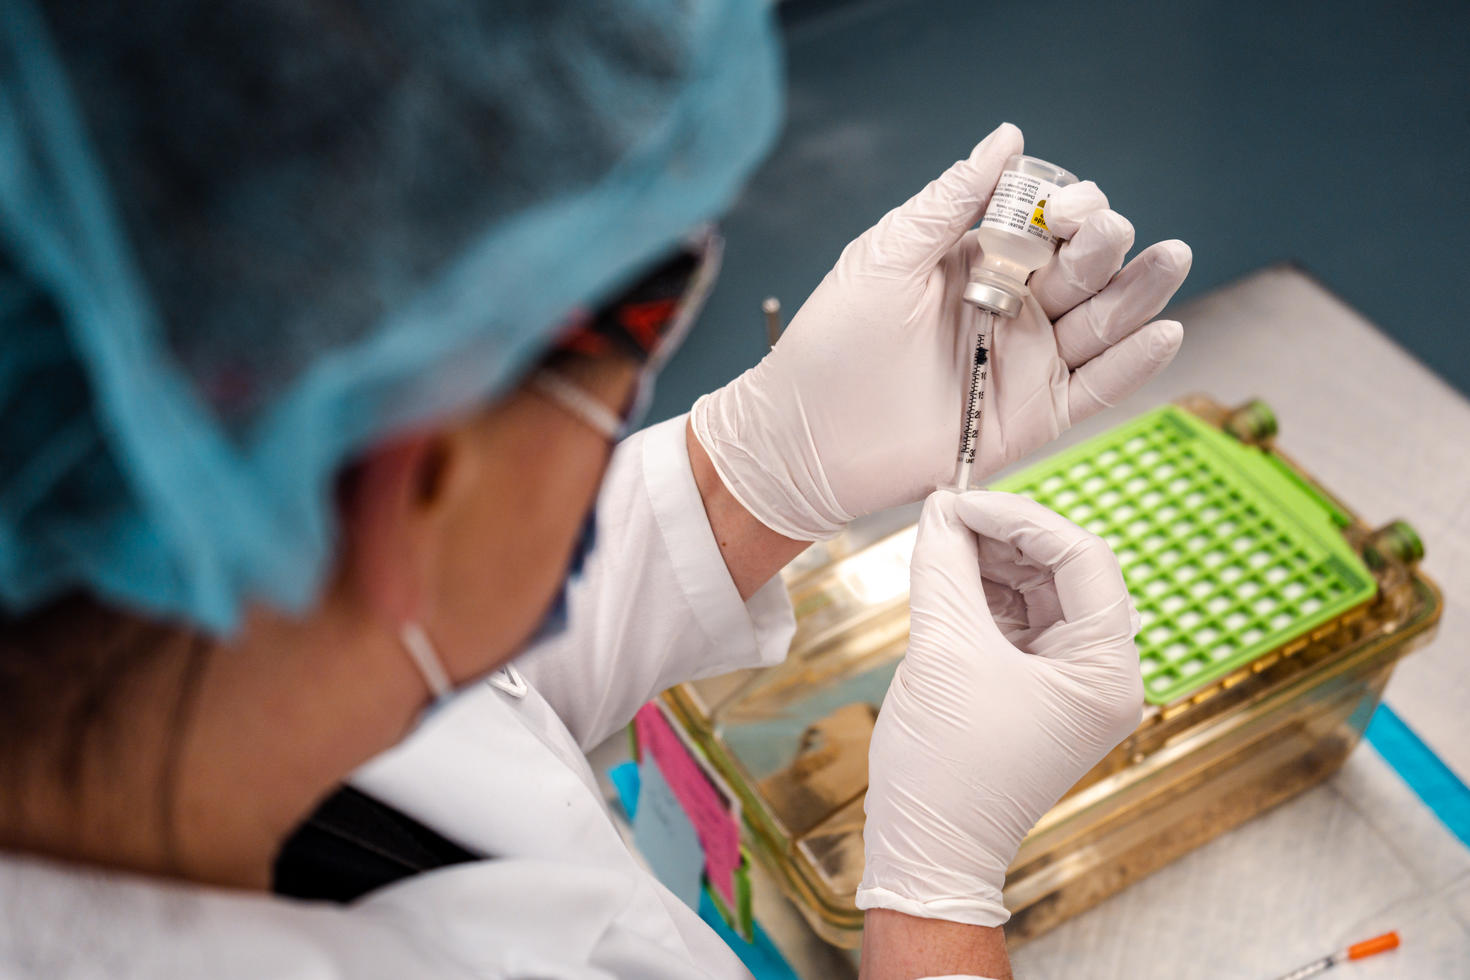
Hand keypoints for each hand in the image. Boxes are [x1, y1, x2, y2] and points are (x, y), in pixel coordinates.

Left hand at [691, 122, 1191, 540]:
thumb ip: (949, 202)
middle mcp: (1014, 307)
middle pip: (1087, 267)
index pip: (1048, 224)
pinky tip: (1165, 334)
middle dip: (1107, 244)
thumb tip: (1008, 139)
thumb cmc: (832, 343)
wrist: (805, 437)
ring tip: (1171, 260)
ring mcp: (1027, 361)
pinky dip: (1133, 364)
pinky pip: (1096, 389)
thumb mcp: (886, 257)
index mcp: (980, 262)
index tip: (1062, 208)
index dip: (1067, 208)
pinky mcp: (1033, 415)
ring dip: (1142, 291)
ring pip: (1103, 322)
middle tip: (1102, 236)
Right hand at [856, 490, 1143, 926]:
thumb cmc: (947, 771)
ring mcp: (1069, 683)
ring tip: (939, 537)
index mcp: (1106, 671)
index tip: (962, 501)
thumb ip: (944, 568)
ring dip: (990, 561)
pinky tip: (945, 571)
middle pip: (1064, 571)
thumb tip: (939, 510)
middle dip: (1005, 537)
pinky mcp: (1034, 689)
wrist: (928, 851)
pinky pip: (1017, 621)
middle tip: (947, 511)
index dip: (1021, 518)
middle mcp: (1101, 674)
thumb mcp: (943, 651)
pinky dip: (982, 593)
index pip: (1082, 559)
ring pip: (1039, 592)